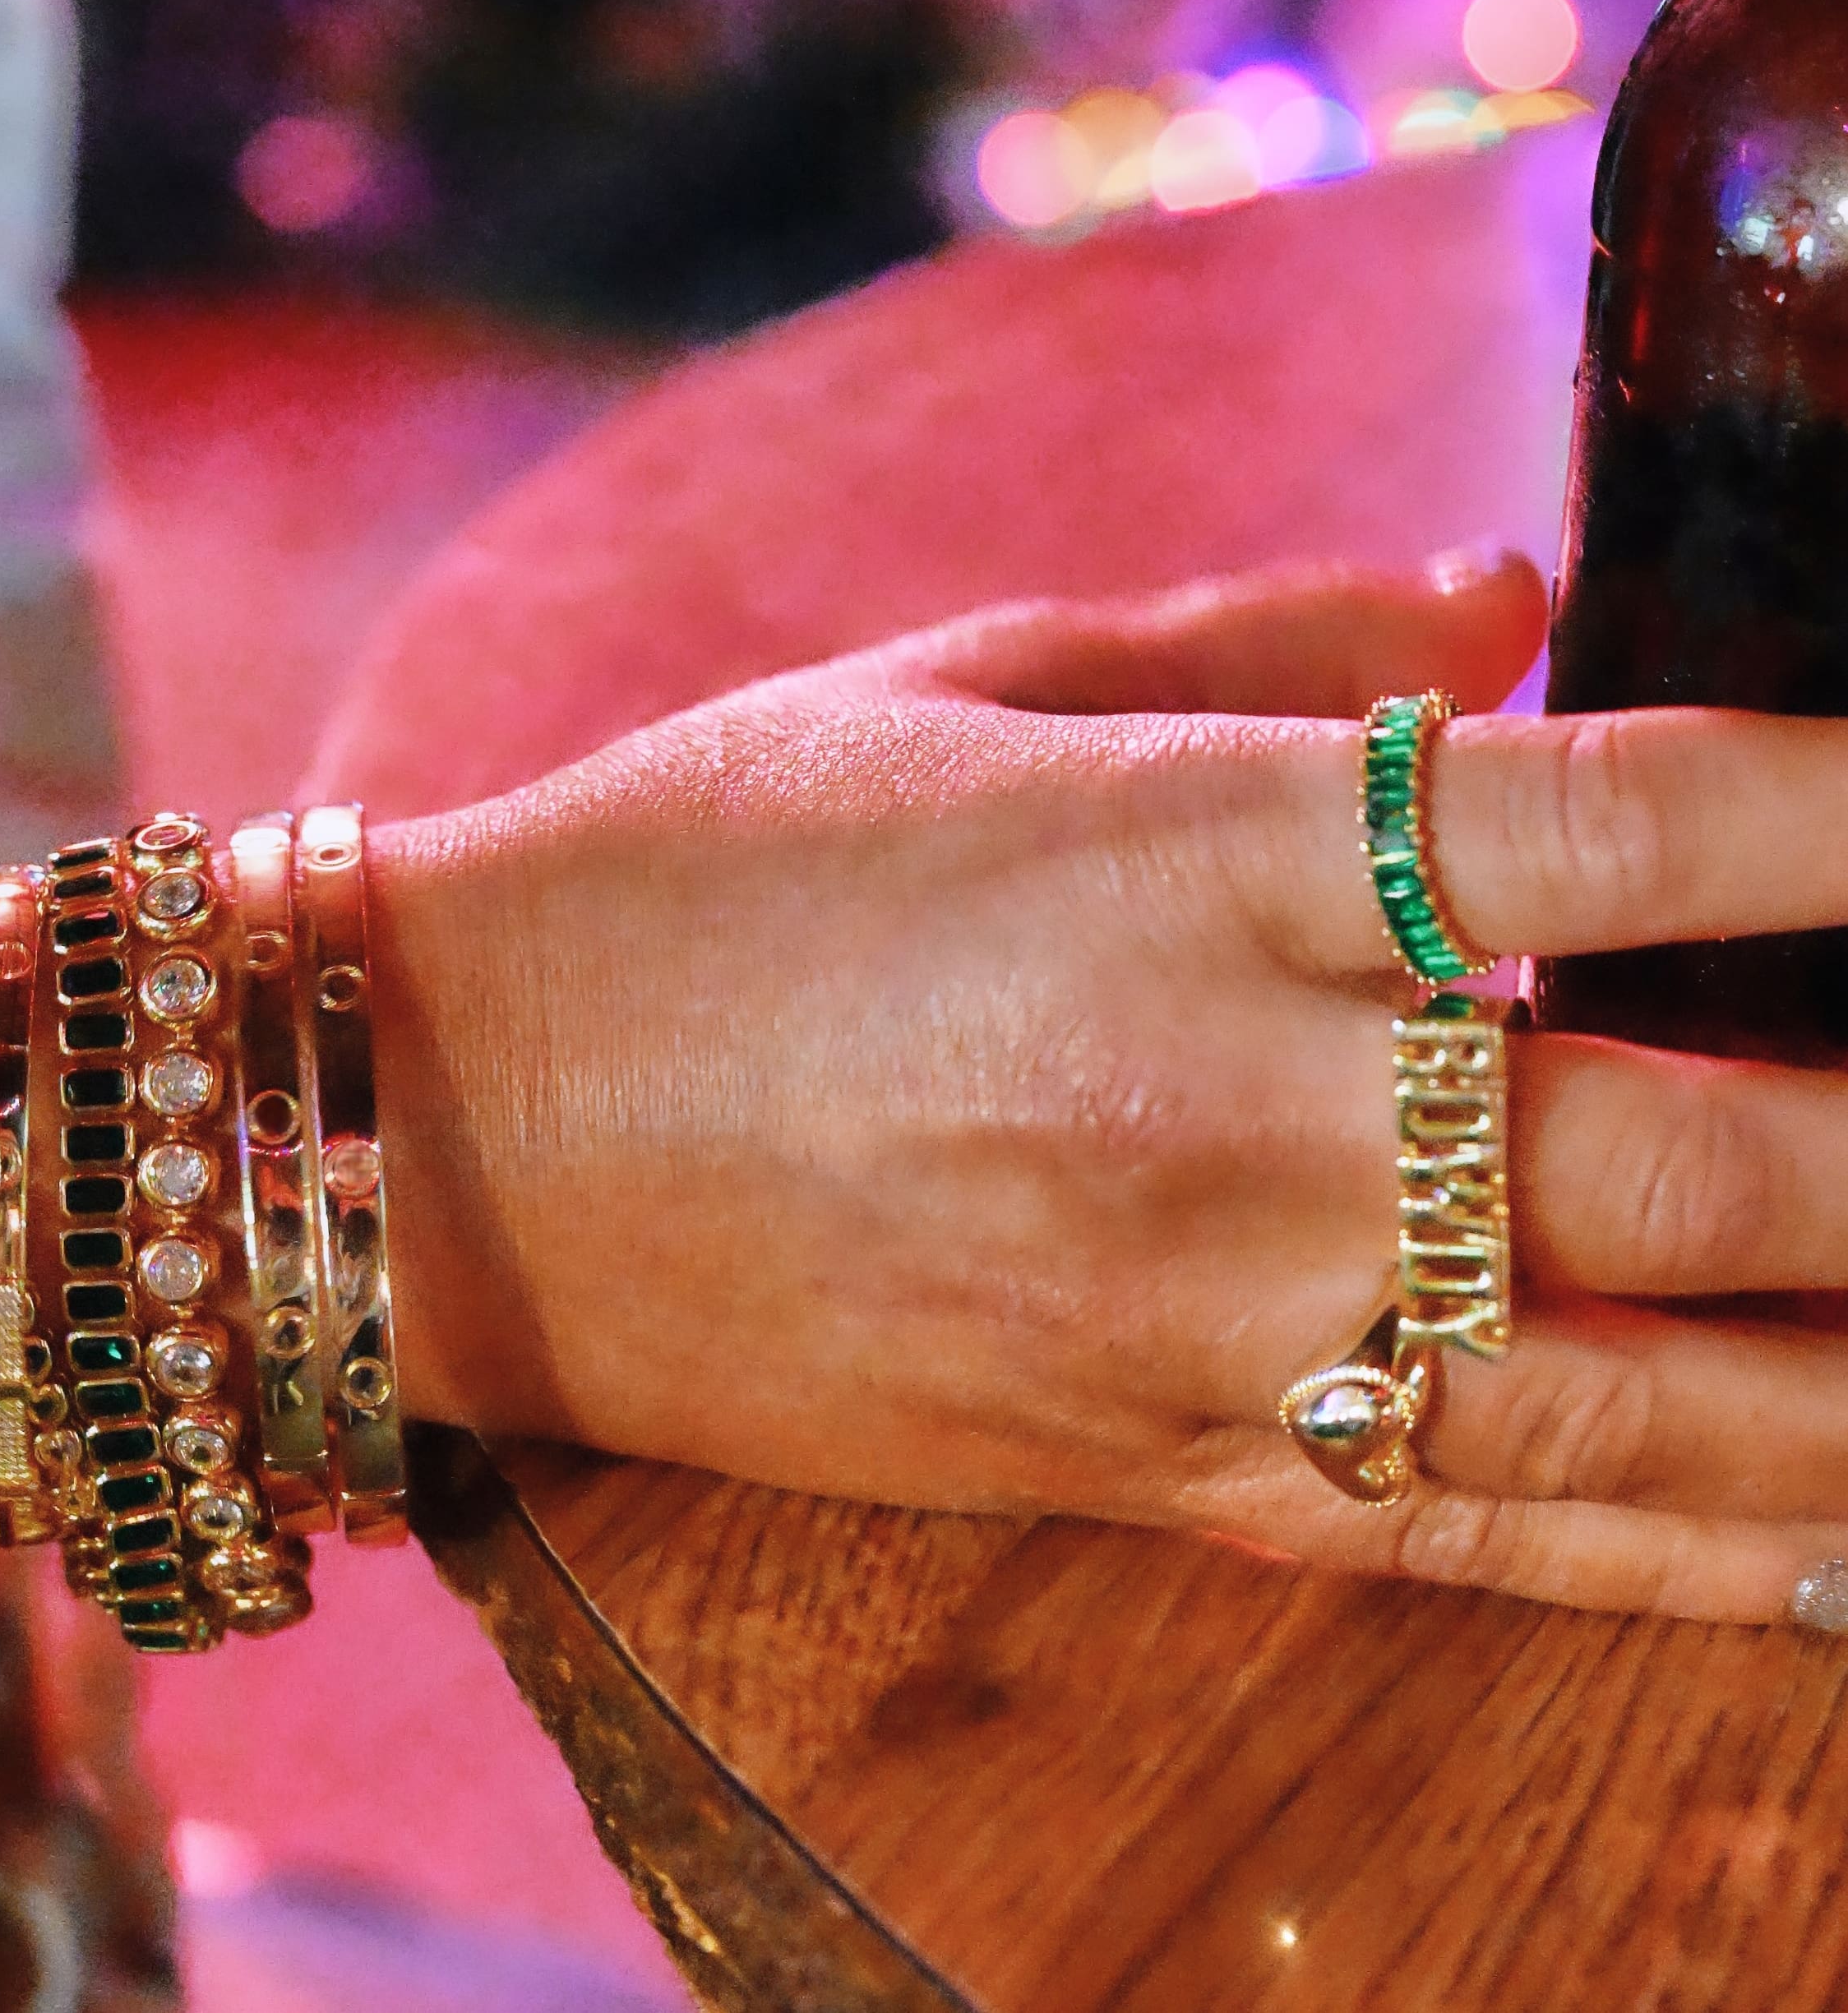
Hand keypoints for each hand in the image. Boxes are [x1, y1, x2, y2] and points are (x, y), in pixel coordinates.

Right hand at [371, 548, 1847, 1622]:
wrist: (455, 1126)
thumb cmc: (692, 859)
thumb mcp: (952, 680)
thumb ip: (1265, 638)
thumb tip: (1519, 607)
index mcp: (1181, 855)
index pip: (1616, 826)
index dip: (1847, 813)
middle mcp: (1221, 1101)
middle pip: (1681, 1146)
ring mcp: (1184, 1321)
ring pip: (1621, 1398)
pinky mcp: (1125, 1468)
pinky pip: (1455, 1536)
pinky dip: (1675, 1556)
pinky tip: (1828, 1555)